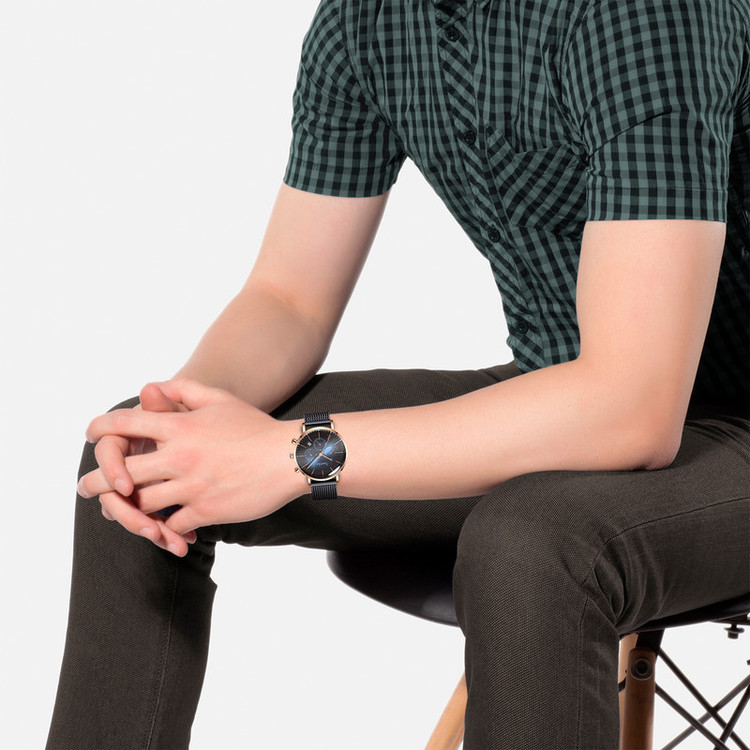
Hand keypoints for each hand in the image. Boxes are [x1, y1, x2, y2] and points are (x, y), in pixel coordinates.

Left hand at [79, 377, 303, 554]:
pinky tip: (165, 532)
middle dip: (96, 482)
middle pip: (120, 473)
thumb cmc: (255, 426)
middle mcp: (180, 456)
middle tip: (86, 488)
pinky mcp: (206, 510)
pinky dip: (165, 530)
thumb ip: (184, 391)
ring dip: (126, 510)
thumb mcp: (220, 400)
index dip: (100, 428)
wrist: (289, 457)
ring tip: (115, 512)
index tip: (90, 434)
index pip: (125, 424)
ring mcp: (191, 485)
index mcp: (180, 427)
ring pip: (141, 504)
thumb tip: (152, 388)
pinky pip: (171, 525)